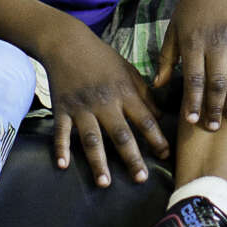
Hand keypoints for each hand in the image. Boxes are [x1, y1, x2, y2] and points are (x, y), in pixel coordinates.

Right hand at [45, 23, 168, 186]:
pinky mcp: (62, 109)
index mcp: (124, 92)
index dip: (156, 138)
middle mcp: (104, 102)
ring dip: (98, 162)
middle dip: (132, 157)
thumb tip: (160, 117)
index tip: (165, 155)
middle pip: (121, 134)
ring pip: (92, 138)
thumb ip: (144, 94)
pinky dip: (60, 148)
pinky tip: (62, 165)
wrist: (67, 43)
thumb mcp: (128, 70)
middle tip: (141, 179)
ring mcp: (81, 107)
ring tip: (105, 183)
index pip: (145, 119)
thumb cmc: (101, 57)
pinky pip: (61, 132)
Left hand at [156, 0, 226, 128]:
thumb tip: (157, 86)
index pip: (194, 80)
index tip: (193, 121)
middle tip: (214, 128)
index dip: (194, 102)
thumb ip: (165, 59)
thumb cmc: (190, 7)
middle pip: (218, 83)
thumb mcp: (173, 30)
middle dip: (216, 109)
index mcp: (194, 43)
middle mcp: (217, 43)